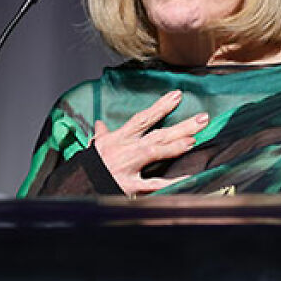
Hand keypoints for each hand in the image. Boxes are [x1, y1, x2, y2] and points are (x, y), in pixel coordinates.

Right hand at [92, 89, 208, 196]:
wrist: (78, 184)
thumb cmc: (88, 166)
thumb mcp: (94, 147)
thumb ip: (101, 135)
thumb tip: (100, 124)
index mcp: (120, 138)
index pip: (143, 118)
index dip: (161, 106)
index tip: (178, 95)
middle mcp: (127, 149)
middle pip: (157, 133)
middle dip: (181, 125)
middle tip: (203, 118)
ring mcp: (129, 166)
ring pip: (155, 152)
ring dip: (174, 146)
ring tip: (193, 140)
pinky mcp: (130, 185)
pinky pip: (154, 184)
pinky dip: (171, 182)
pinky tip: (188, 178)